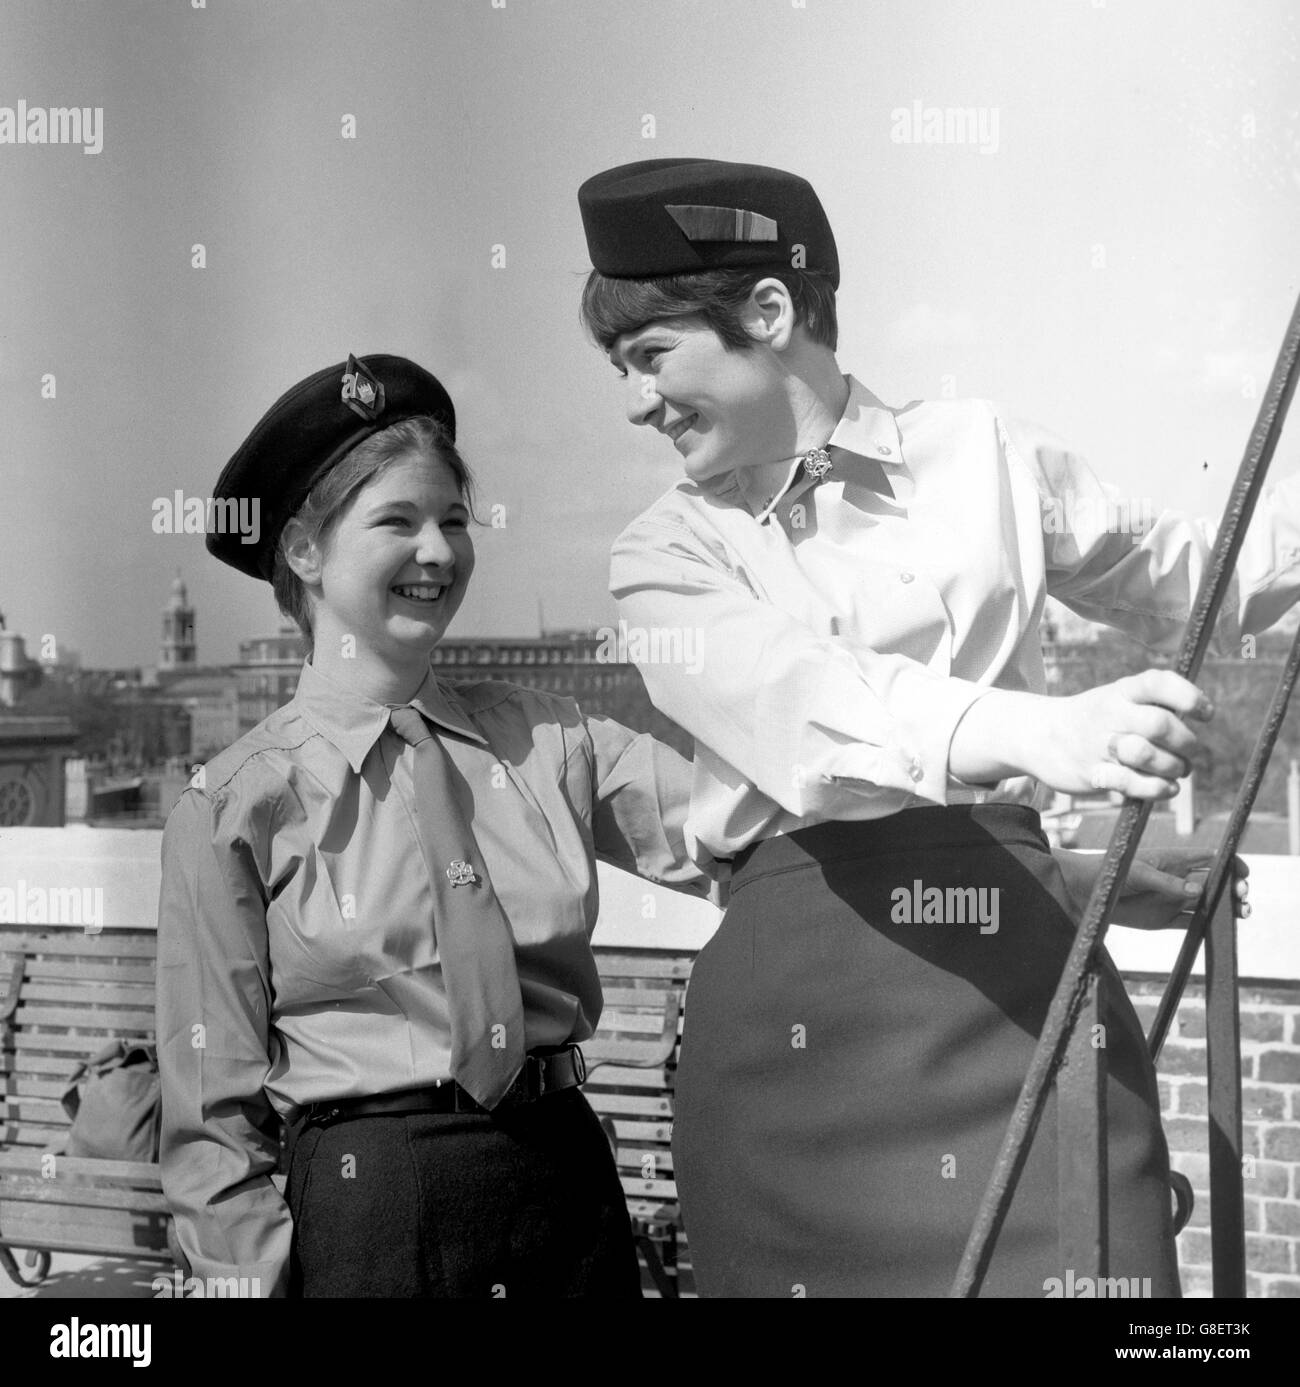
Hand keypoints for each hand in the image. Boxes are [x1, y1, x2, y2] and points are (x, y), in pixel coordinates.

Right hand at [1026, 670, 1212, 800]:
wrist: (1039, 736)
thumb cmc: (1094, 718)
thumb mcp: (1117, 698)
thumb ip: (1155, 704)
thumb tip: (1201, 716)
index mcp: (1120, 692)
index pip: (1158, 683)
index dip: (1189, 697)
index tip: (1205, 714)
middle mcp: (1110, 715)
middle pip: (1159, 725)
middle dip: (1185, 742)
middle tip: (1188, 749)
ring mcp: (1099, 746)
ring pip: (1148, 755)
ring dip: (1174, 767)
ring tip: (1176, 769)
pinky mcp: (1094, 775)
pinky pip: (1136, 785)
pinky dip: (1159, 789)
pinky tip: (1167, 786)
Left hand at [1117, 846, 1249, 929]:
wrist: (1086, 891)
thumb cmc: (1112, 871)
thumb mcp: (1140, 874)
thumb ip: (1167, 883)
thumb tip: (1198, 891)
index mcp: (1174, 860)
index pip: (1209, 859)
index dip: (1230, 864)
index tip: (1243, 872)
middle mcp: (1179, 880)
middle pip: (1214, 884)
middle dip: (1233, 888)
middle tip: (1242, 895)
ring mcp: (1173, 900)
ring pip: (1208, 905)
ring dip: (1227, 909)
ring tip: (1243, 913)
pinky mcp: (1165, 920)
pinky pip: (1192, 924)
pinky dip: (1208, 927)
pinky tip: (1220, 929)